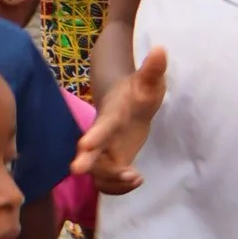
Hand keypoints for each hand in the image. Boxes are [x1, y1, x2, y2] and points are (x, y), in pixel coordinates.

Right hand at [74, 49, 167, 194]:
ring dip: (113, 180)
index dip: (94, 135)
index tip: (84, 144)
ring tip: (135, 176)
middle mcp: (102, 136)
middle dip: (84, 160)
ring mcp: (104, 152)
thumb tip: (161, 49)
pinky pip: (107, 183)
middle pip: (89, 151)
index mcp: (111, 115)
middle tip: (76, 170)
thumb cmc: (137, 91)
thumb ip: (153, 69)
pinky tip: (136, 179)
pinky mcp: (110, 165)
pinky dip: (118, 188)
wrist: (126, 104)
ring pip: (99, 173)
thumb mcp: (148, 81)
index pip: (101, 126)